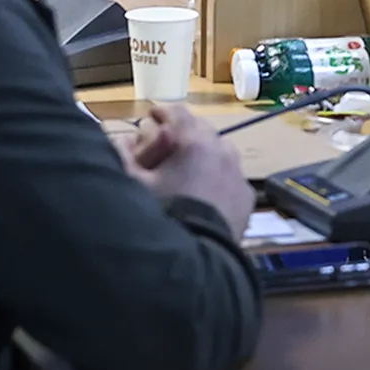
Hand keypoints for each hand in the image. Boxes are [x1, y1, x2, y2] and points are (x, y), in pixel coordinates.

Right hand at [117, 103, 253, 237]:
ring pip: (221, 151)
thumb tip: (123, 140)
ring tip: (187, 167)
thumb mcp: (133, 184)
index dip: (161, 111)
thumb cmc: (161, 215)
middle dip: (183, 132)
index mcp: (194, 142)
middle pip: (202, 129)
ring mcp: (238, 174)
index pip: (177, 113)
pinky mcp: (246, 197)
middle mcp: (221, 151)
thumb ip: (123, 156)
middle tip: (166, 141)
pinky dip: (219, 177)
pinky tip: (207, 191)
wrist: (195, 258)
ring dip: (204, 152)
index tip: (150, 116)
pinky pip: (231, 177)